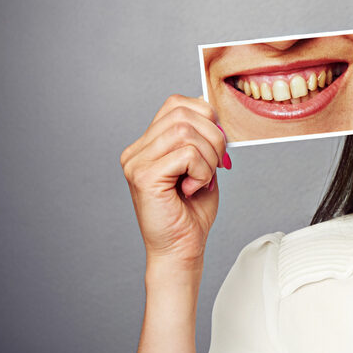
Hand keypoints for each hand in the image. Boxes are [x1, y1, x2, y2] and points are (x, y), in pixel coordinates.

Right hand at [120, 94, 229, 274]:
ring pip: (186, 132)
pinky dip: (202, 171)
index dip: (205, 116)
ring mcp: (136, 163)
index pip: (176, 104)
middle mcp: (136, 151)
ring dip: (209, 156)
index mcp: (148, 144)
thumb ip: (203, 138)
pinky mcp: (144, 176)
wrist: (181, 249)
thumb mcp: (203, 164)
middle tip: (216, 165)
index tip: (216, 144)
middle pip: (183, 114)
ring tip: (203, 179)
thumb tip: (213, 111)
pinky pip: (186, 154)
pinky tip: (193, 188)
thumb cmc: (192, 211)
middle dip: (213, 137)